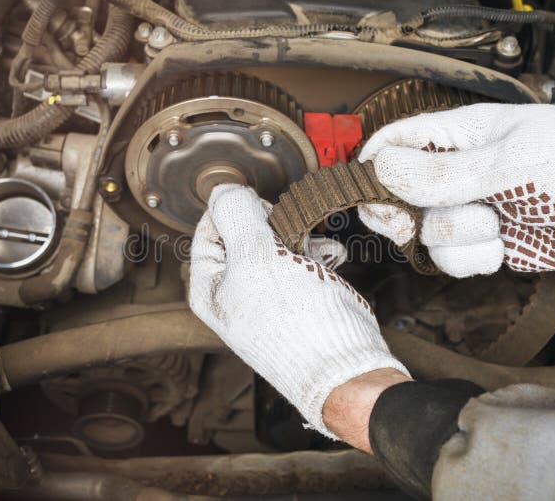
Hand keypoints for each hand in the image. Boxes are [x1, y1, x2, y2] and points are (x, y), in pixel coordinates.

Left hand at [188, 184, 409, 437]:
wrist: (345, 364)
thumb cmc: (297, 324)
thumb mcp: (256, 259)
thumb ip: (237, 216)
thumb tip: (223, 189)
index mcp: (209, 286)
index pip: (210, 226)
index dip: (237, 212)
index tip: (261, 214)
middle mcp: (234, 290)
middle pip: (247, 230)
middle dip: (275, 225)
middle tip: (289, 234)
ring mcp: (267, 294)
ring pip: (278, 241)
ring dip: (301, 236)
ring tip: (315, 249)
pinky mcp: (297, 295)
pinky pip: (302, 258)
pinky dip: (318, 253)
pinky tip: (329, 261)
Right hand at [357, 103, 554, 276]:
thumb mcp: (508, 162)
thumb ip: (442, 173)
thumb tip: (381, 169)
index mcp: (459, 134)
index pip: (395, 141)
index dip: (373, 165)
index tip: (368, 190)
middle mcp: (458, 173)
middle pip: (397, 195)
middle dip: (402, 213)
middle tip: (408, 222)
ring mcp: (471, 209)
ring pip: (426, 233)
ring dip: (457, 236)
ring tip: (496, 225)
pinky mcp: (487, 244)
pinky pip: (453, 259)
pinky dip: (474, 259)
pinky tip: (502, 247)